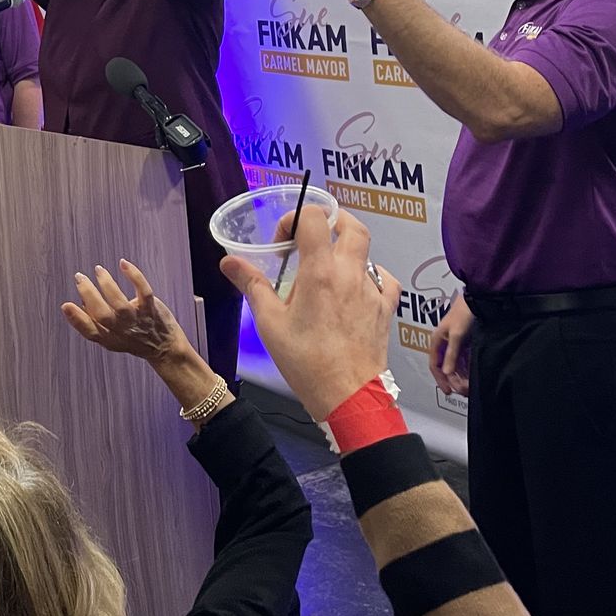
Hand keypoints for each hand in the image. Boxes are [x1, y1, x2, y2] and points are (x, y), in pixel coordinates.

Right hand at [61, 260, 188, 363]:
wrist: (165, 347)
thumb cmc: (132, 338)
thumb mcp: (110, 338)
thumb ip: (93, 324)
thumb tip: (78, 303)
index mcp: (108, 338)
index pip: (90, 332)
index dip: (76, 320)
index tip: (66, 305)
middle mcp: (122, 331)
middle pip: (103, 315)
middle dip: (89, 295)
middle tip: (79, 277)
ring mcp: (137, 321)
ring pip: (121, 304)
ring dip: (107, 284)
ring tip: (98, 270)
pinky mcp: (151, 309)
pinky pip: (144, 291)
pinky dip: (134, 276)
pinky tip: (123, 263)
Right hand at [222, 207, 399, 419]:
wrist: (348, 396)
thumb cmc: (307, 362)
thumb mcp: (270, 322)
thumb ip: (251, 285)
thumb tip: (229, 263)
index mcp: (320, 271)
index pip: (315, 218)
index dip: (296, 219)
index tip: (284, 240)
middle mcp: (350, 274)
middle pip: (351, 226)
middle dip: (331, 222)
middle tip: (313, 236)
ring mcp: (373, 290)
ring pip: (366, 253)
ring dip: (346, 252)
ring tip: (327, 272)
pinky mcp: (385, 308)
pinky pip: (383, 279)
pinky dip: (370, 276)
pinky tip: (356, 290)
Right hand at [428, 294, 472, 397]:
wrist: (478, 300)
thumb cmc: (464, 313)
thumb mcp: (457, 336)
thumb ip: (451, 355)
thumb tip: (447, 372)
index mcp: (437, 341)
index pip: (435, 365)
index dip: (441, 379)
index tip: (449, 391)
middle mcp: (444, 343)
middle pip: (445, 367)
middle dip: (452, 380)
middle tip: (462, 390)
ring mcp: (454, 343)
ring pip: (455, 364)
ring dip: (460, 375)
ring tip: (468, 386)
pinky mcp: (464, 342)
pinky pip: (463, 359)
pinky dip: (466, 368)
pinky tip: (472, 376)